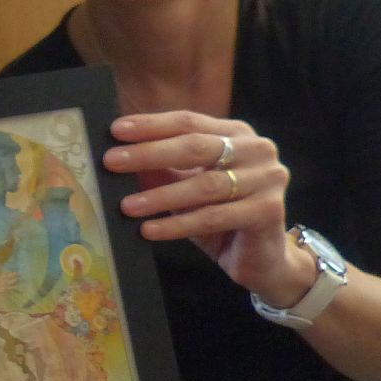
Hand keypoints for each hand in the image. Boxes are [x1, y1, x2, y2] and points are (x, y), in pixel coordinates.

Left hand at [104, 111, 308, 307]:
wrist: (262, 259)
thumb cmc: (221, 219)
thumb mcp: (187, 189)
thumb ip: (163, 170)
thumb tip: (121, 156)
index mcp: (236, 134)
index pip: (189, 122)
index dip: (151, 125)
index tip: (115, 131)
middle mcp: (256, 149)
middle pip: (196, 147)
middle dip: (150, 154)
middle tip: (112, 161)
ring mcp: (267, 178)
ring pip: (204, 186)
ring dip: (161, 196)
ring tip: (127, 206)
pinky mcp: (268, 210)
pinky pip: (213, 217)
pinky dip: (177, 225)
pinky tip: (150, 230)